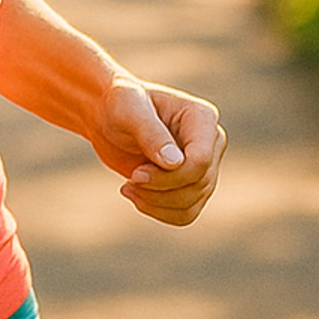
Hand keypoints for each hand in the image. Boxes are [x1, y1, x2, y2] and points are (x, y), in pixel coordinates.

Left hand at [91, 69, 224, 225]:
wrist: (108, 117)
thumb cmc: (118, 105)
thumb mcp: (128, 111)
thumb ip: (151, 133)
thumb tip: (175, 163)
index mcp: (202, 118)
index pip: (201, 161)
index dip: (170, 176)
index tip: (136, 174)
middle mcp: (210, 142)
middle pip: (198, 185)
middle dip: (159, 190)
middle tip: (131, 178)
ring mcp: (204, 165)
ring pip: (193, 204)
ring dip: (156, 204)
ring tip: (129, 187)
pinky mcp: (190, 184)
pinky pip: (185, 214)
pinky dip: (158, 212)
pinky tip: (136, 196)